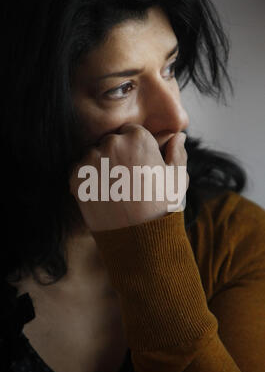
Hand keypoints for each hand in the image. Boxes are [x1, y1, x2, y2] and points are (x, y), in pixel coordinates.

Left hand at [69, 123, 188, 231]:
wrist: (138, 239)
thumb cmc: (162, 209)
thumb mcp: (177, 179)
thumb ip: (177, 152)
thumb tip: (178, 136)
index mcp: (137, 137)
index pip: (131, 132)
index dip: (135, 149)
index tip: (139, 167)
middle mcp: (111, 143)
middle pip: (110, 141)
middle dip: (117, 156)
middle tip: (127, 181)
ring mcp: (91, 160)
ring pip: (93, 155)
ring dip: (100, 167)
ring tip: (115, 190)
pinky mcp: (76, 178)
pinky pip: (79, 171)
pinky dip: (87, 180)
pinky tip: (103, 195)